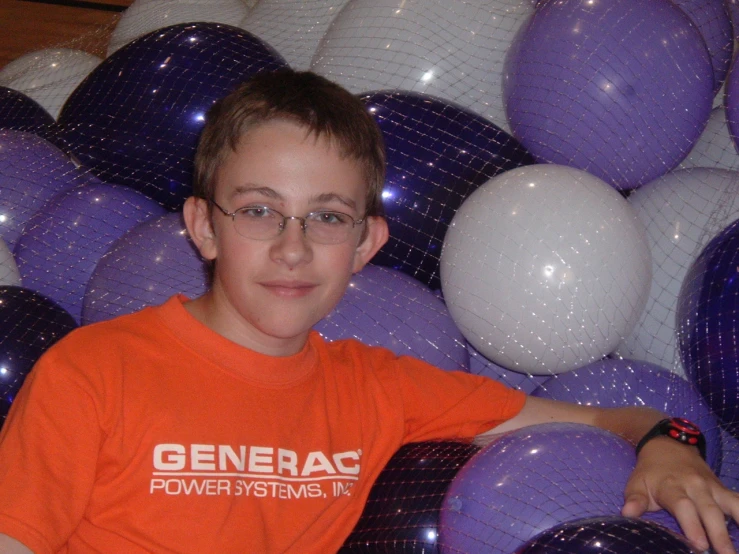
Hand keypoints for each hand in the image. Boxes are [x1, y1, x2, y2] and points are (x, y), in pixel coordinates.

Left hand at [621, 436, 738, 553]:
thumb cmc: (651, 473)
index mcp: (671, 487)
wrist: (667, 446)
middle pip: (709, 510)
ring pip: (729, 505)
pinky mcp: (722, 489)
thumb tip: (627, 513)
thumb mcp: (637, 483)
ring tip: (738, 548)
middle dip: (718, 533)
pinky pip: (738, 501)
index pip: (682, 506)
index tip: (699, 544)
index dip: (691, 525)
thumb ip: (635, 500)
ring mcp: (711, 487)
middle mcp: (694, 486)